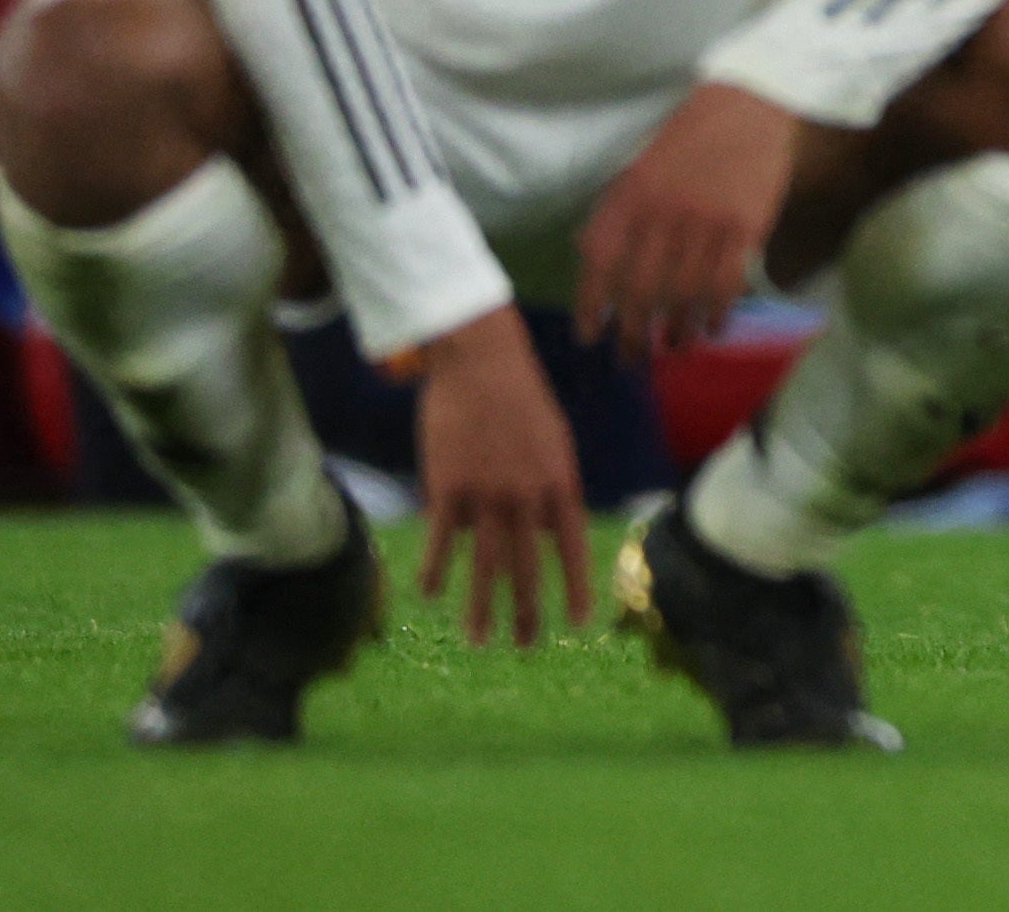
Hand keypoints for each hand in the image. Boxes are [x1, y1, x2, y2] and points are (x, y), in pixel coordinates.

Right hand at [413, 306, 591, 646]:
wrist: (483, 362)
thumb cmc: (520, 400)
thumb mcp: (552, 442)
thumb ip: (548, 488)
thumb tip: (538, 533)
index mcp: (559, 481)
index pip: (571, 545)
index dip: (576, 585)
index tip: (579, 622)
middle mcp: (526, 494)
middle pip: (527, 564)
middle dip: (528, 610)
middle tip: (527, 646)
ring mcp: (486, 492)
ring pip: (485, 562)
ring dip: (482, 606)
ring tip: (480, 640)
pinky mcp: (447, 486)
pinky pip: (442, 538)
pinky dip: (436, 568)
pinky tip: (430, 594)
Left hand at [575, 83, 798, 363]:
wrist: (747, 107)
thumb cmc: (686, 140)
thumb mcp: (636, 169)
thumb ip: (616, 214)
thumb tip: (592, 262)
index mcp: (630, 196)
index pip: (599, 263)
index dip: (590, 306)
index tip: (589, 336)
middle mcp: (664, 212)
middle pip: (640, 291)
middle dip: (631, 335)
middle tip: (630, 360)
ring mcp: (707, 222)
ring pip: (684, 295)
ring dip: (675, 332)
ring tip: (672, 349)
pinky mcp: (747, 227)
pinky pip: (727, 284)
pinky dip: (717, 314)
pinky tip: (711, 329)